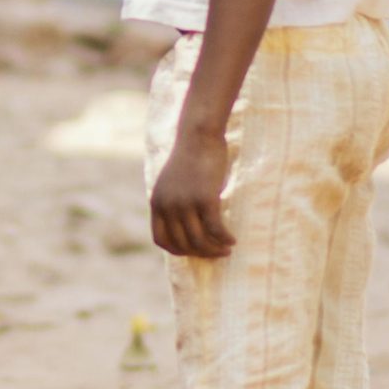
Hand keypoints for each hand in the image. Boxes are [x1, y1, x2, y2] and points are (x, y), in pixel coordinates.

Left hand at [151, 126, 235, 257]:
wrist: (198, 135)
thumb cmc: (190, 157)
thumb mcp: (173, 183)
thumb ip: (173, 202)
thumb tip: (185, 224)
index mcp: (157, 203)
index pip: (161, 240)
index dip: (178, 250)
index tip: (194, 251)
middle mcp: (168, 206)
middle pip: (183, 244)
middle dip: (201, 253)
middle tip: (217, 253)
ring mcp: (185, 203)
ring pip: (199, 240)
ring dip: (214, 249)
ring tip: (227, 249)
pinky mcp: (204, 198)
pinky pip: (215, 229)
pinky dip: (224, 238)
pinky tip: (232, 240)